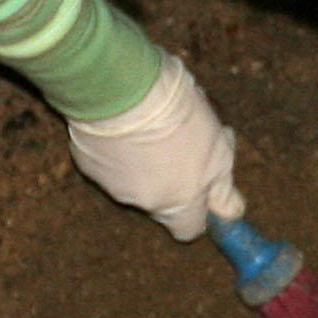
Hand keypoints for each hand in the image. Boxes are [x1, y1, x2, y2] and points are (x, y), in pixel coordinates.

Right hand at [64, 53, 246, 240]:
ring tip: (151, 126)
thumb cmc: (180, 118)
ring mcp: (111, 184)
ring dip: (144, 162)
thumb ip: (222, 186)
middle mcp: (144, 202)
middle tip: (181, 143)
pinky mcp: (87, 163)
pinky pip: (108, 162)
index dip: (197, 210)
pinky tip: (125, 121)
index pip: (188, 228)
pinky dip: (118, 149)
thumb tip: (229, 211)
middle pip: (162, 202)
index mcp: (179, 202)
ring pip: (134, 180)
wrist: (125, 89)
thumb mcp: (218, 150)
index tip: (203, 188)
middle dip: (171, 178)